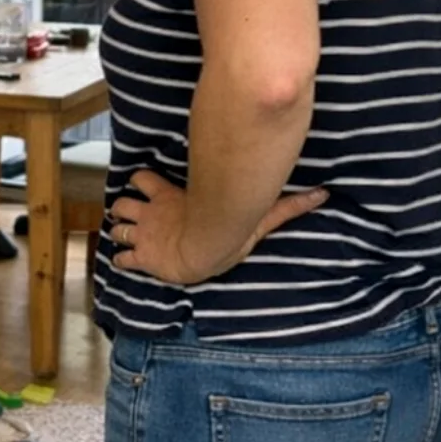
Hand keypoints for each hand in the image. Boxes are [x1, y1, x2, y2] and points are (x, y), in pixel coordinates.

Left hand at [108, 170, 326, 284]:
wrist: (204, 248)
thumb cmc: (227, 228)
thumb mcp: (255, 214)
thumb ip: (286, 205)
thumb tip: (323, 194)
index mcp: (168, 196)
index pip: (142, 178)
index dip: (140, 182)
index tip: (142, 185)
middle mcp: (151, 212)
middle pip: (123, 203)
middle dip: (123, 209)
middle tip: (130, 215)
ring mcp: (144, 234)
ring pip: (117, 226)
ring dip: (119, 231)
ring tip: (125, 235)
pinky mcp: (141, 257)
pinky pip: (122, 259)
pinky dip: (122, 260)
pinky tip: (127, 263)